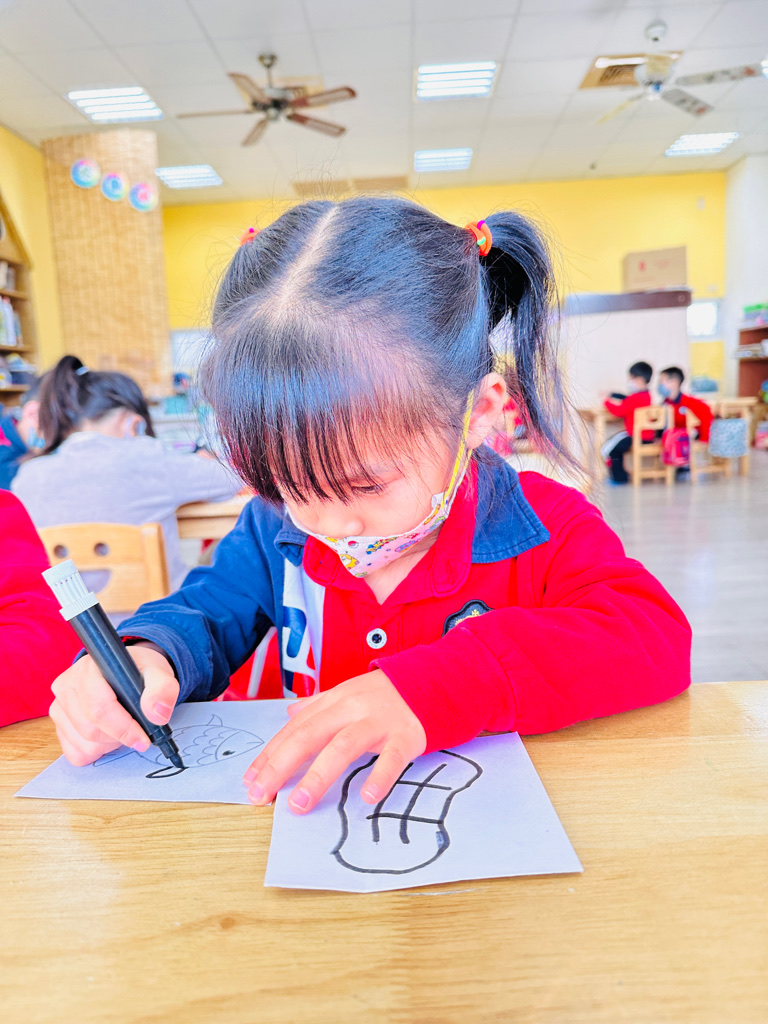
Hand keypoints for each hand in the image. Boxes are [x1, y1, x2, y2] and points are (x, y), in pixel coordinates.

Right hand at [49, 643, 178, 766]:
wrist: (126, 672)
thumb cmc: (139, 672)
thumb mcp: (159, 674)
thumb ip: (163, 690)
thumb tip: (157, 715)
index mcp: (89, 669)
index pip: (99, 707)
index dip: (123, 728)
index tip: (142, 739)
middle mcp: (67, 686)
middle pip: (90, 729)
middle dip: (118, 738)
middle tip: (136, 732)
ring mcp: (59, 706)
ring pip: (83, 743)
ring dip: (108, 745)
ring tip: (122, 729)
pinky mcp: (58, 724)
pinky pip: (74, 752)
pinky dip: (95, 752)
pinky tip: (107, 737)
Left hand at [243, 669, 426, 814]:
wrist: (431, 680)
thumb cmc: (383, 694)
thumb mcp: (346, 694)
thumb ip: (317, 706)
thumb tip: (288, 715)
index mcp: (333, 702)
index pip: (294, 729)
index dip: (270, 755)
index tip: (251, 781)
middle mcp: (351, 709)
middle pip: (308, 736)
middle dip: (280, 766)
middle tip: (262, 796)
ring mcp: (378, 722)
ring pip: (343, 747)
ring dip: (318, 776)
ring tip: (299, 804)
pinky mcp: (405, 736)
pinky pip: (392, 758)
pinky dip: (379, 777)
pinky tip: (366, 797)